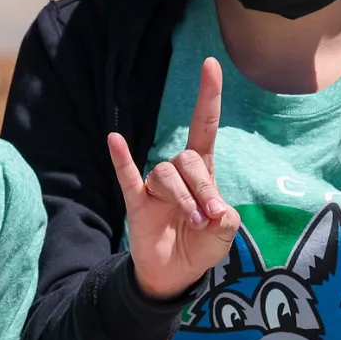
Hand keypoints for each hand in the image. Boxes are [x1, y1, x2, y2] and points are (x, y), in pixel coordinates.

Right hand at [107, 57, 240, 300]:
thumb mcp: (225, 233)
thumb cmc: (201, 246)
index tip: (211, 64)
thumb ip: (225, 217)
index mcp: (203, 174)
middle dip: (201, 187)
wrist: (174, 275)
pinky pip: (127, 176)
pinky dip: (122, 159)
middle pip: (188, 160)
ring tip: (192, 222)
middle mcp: (177, 174)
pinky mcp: (136, 202)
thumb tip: (212, 207)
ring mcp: (154, 187)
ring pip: (166, 175)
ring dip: (183, 198)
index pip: (204, 127)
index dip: (208, 97)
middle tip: (209, 218)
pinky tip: (115, 140)